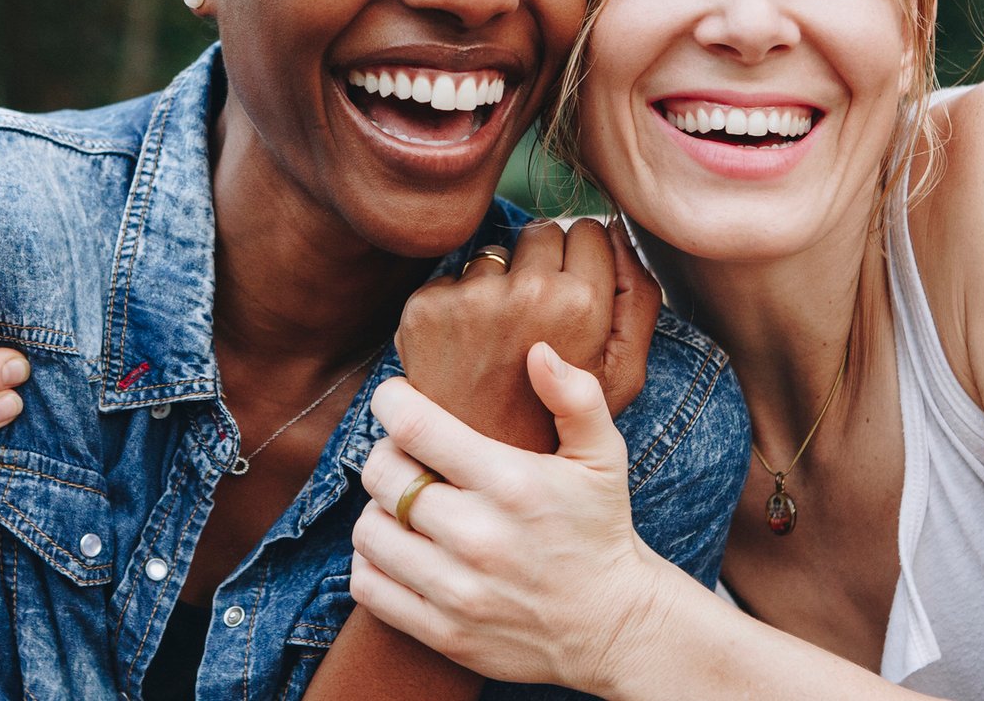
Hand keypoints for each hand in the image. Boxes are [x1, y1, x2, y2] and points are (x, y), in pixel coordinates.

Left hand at [351, 347, 685, 693]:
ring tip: (405, 504)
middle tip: (405, 455)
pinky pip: (369, 586)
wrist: (615, 626)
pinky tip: (400, 549)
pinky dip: (371, 562)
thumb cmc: (600, 529)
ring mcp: (458, 590)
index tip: (395, 398)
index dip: (390, 402)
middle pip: (383, 475)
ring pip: (368, 531)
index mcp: (512, 484)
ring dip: (377, 509)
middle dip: (385, 453)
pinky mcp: (444, 632)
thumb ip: (577, 397)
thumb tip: (537, 352)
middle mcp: (479, 537)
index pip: (415, 427)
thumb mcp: (603, 457)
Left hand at [393, 218, 659, 450]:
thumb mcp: (623, 376)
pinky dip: (456, 308)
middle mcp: (525, 293)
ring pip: (493, 254)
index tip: (575, 293)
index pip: (588, 230)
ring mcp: (470, 300)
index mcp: (581, 304)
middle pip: (540, 232)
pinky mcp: (425, 312)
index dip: (585, 258)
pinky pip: (449, 280)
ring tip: (501, 344)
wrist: (483, 481)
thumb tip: (616, 232)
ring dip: (498, 284)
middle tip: (537, 321)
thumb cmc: (561, 424)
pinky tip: (465, 353)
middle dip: (542, 263)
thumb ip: (638, 299)